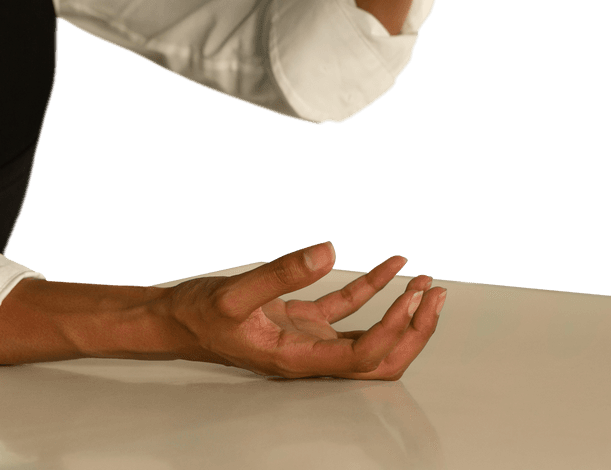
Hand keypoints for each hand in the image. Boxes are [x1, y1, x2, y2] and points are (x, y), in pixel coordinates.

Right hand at [164, 241, 445, 379]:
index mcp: (299, 358)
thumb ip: (281, 272)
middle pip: (380, 359)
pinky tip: (391, 266)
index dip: (393, 330)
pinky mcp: (304, 319)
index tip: (409, 298)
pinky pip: (347, 307)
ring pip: (371, 337)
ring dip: (402, 314)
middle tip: (435, 297)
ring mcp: (310, 337)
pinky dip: (373, 288)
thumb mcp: (235, 292)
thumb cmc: (198, 316)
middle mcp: (311, 354)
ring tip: (426, 284)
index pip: (364, 357)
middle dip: (414, 332)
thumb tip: (328, 251)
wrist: (175, 319)